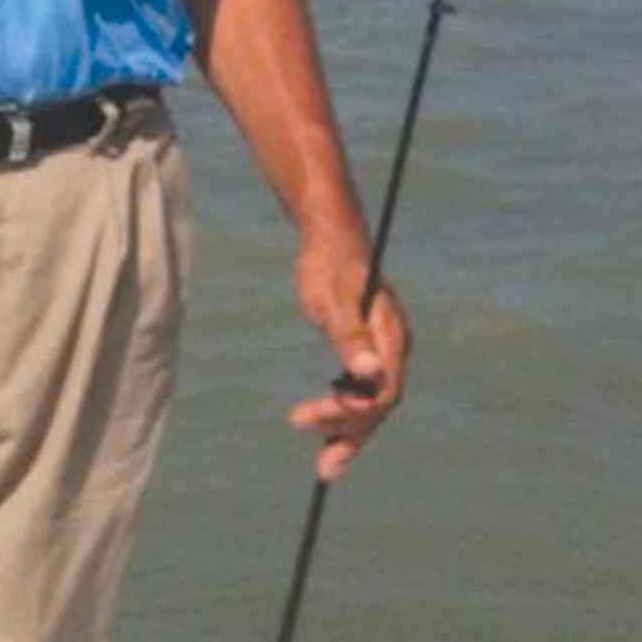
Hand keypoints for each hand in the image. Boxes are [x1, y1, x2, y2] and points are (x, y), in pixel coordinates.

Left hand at [290, 241, 410, 481]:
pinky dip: (346, 412)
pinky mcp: (369, 350)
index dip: (353, 413)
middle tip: (324, 468)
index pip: (382, 391)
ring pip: (372, 403)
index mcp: (391, 337)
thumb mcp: (332, 299)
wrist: (330, 239)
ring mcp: (384, 350)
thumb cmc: (328, 265)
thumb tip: (367, 372)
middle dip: (351, 435)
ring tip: (326, 466)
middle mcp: (394, 347)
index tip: (314, 419)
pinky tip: (327, 430)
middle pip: (380, 404)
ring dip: (350, 433)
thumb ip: (349, 334)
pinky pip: (362, 391)